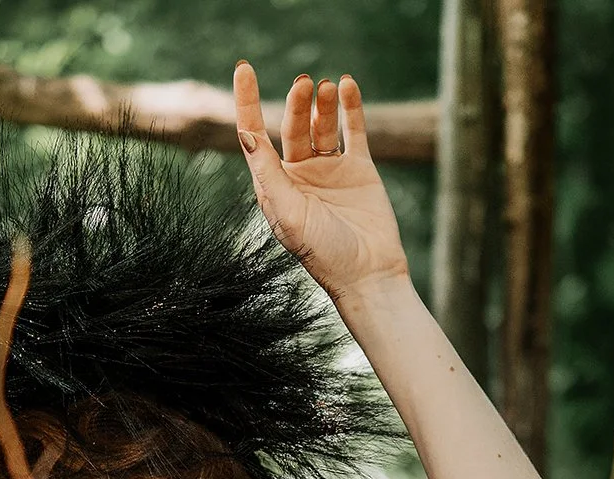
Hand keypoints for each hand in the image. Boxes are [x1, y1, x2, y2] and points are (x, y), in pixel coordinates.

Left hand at [233, 63, 409, 303]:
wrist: (368, 274)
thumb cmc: (323, 253)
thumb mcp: (289, 214)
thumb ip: (268, 173)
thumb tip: (246, 133)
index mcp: (274, 185)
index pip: (255, 134)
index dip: (247, 101)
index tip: (244, 68)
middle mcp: (299, 174)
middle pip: (292, 125)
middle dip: (296, 102)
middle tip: (305, 83)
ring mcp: (330, 170)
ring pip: (322, 125)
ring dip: (322, 103)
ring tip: (327, 86)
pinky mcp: (359, 169)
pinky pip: (353, 130)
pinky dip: (350, 107)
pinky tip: (347, 85)